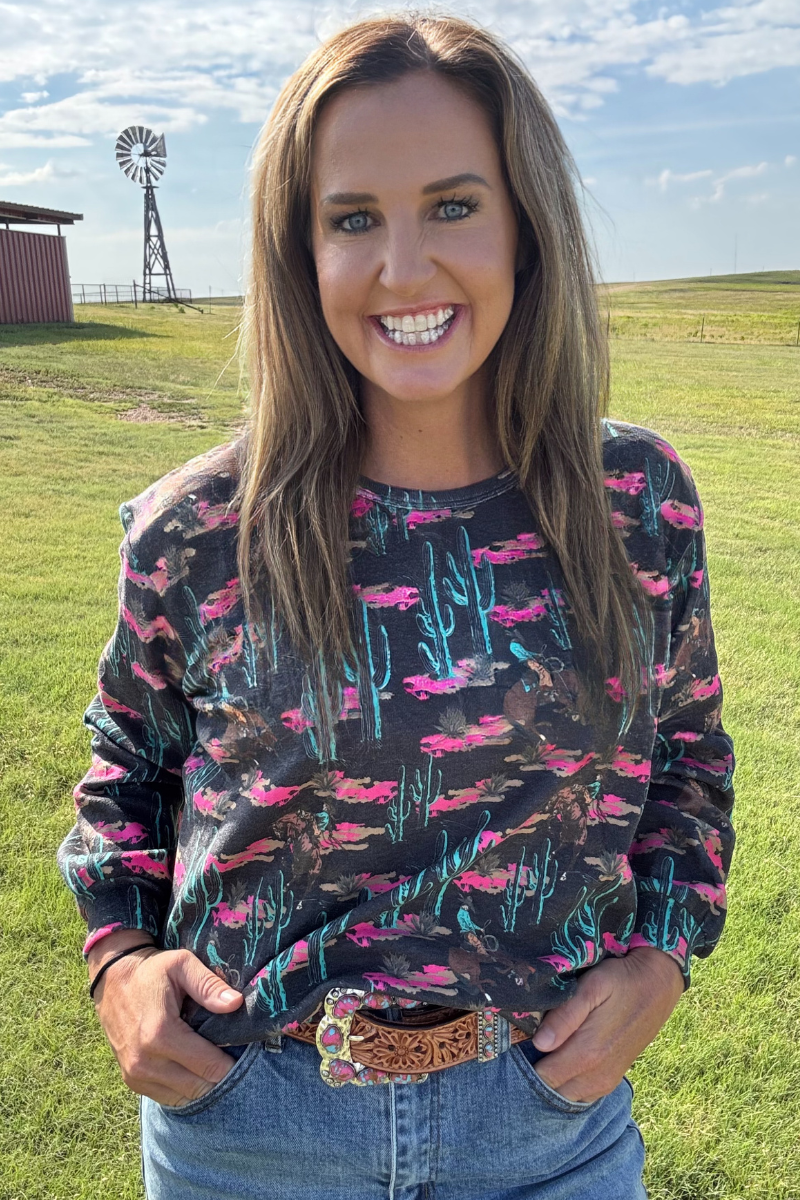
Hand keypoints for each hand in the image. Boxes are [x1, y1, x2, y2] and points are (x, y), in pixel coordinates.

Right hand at [89, 933, 243, 1106]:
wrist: (112, 980)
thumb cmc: (151, 971)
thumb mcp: (181, 964)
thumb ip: (208, 985)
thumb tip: (236, 1003)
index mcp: (160, 1034)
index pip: (209, 1066)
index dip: (233, 1063)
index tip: (245, 1052)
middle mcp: (145, 1061)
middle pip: (200, 1087)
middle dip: (221, 1076)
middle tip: (234, 1058)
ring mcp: (136, 1075)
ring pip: (185, 1098)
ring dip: (204, 1085)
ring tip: (214, 1062)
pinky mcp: (131, 1081)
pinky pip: (168, 1098)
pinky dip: (186, 1089)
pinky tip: (195, 1069)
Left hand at [530, 947, 683, 1103]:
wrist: (657, 986)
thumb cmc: (621, 981)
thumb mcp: (592, 987)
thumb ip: (565, 1016)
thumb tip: (540, 1043)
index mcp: (588, 1054)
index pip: (541, 1076)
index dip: (524, 1064)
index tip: (514, 1046)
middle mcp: (597, 1076)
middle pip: (551, 1089)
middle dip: (535, 1073)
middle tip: (523, 1048)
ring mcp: (606, 1081)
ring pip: (566, 1095)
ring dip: (551, 1080)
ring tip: (541, 1052)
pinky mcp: (612, 1078)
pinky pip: (582, 1094)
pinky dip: (567, 1084)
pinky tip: (561, 1061)